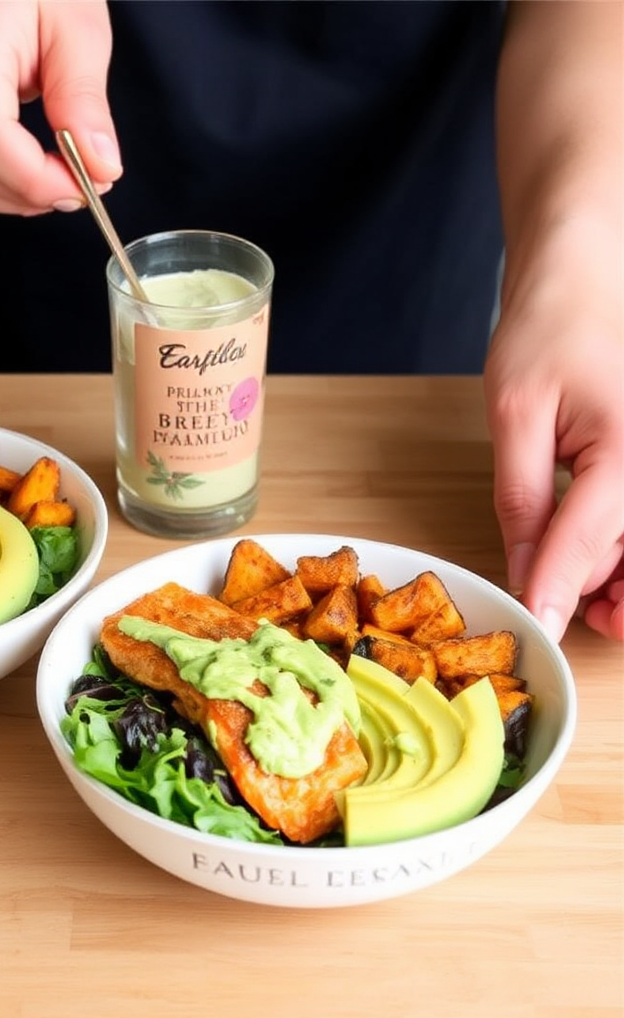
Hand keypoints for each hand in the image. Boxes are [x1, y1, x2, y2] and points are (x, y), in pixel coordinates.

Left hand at [484, 228, 623, 642]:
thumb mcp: (515, 416)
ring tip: (586, 597)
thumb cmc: (550, 330)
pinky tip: (599, 562)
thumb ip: (523, 500)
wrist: (585, 279)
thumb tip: (528, 572)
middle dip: (615, 597)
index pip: (591, 538)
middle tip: (576, 618)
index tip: (537, 626)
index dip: (559, 590)